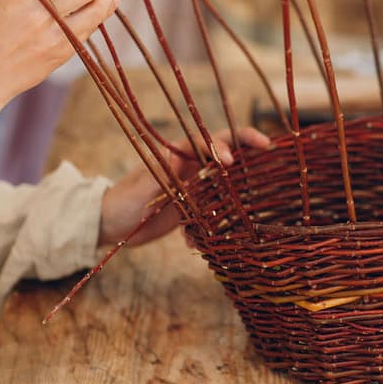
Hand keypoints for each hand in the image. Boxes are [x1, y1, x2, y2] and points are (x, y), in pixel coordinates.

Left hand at [98, 128, 271, 247]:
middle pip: (228, 153)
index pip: (210, 141)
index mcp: (180, 155)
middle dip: (250, 151)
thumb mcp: (138, 188)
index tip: (230, 162)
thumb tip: (175, 152)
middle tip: (272, 151)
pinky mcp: (194, 209)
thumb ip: (159, 172)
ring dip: (236, 199)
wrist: (110, 225)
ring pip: (226, 186)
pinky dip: (210, 228)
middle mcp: (192, 167)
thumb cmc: (121, 201)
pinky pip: (212, 214)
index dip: (225, 145)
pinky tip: (193, 242)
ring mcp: (195, 188)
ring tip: (246, 212)